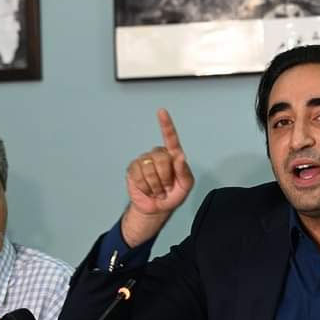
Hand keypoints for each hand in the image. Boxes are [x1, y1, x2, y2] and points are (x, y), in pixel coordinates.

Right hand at [122, 109, 193, 245]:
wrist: (156, 208)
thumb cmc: (173, 195)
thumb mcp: (185, 186)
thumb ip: (184, 171)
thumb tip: (180, 156)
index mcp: (173, 155)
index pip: (170, 138)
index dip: (166, 124)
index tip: (161, 112)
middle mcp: (158, 154)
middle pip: (161, 159)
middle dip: (165, 178)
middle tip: (166, 188)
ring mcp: (145, 161)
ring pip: (149, 169)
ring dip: (156, 185)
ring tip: (158, 190)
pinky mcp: (133, 169)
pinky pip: (139, 176)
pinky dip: (146, 187)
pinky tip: (148, 189)